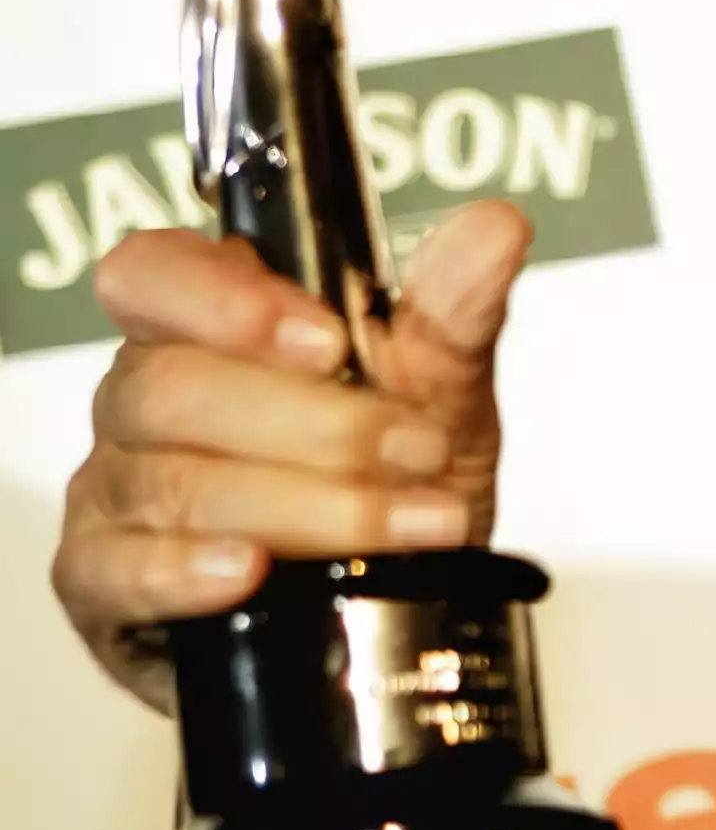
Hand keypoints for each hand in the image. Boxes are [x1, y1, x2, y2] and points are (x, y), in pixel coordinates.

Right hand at [51, 201, 532, 711]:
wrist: (408, 602)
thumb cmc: (403, 478)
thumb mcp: (448, 396)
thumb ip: (457, 313)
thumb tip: (496, 226)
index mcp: (209, 325)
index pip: (156, 273)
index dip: (226, 301)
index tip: (328, 342)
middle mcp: (146, 400)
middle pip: (173, 387)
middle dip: (315, 424)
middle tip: (419, 450)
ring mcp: (116, 493)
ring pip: (169, 482)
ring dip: (308, 506)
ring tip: (413, 523)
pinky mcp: (105, 584)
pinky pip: (113, 571)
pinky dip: (186, 570)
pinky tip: (249, 573)